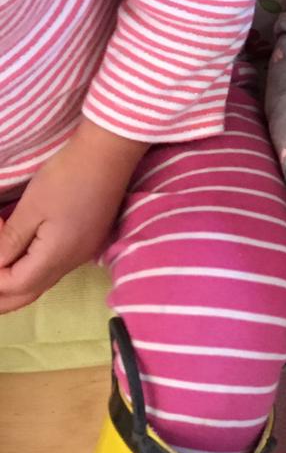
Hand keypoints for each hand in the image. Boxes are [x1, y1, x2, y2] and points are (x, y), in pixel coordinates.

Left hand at [0, 120, 146, 314]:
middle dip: (2, 297)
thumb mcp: (31, 207)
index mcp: (56, 256)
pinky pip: (53, 269)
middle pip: (29, 294)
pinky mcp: (86, 242)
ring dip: (15, 284)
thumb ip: (11, 240)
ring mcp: (81, 253)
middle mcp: (70, 262)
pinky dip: (31, 271)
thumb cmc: (67, 177)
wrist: (109, 155)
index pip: (15, 284)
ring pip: (42, 283)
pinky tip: (20, 260)